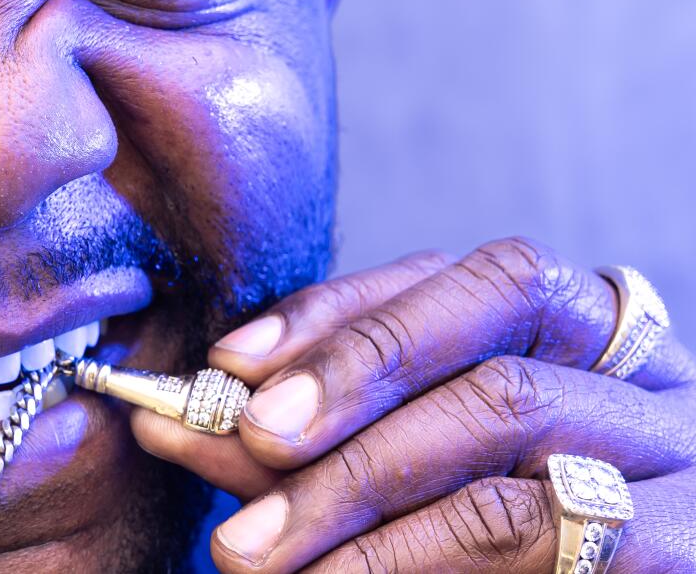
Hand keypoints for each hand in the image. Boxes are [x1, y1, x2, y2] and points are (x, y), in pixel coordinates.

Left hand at [132, 238, 695, 571]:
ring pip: (506, 418)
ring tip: (249, 548)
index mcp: (585, 339)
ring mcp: (678, 460)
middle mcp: (642, 381)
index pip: (468, 281)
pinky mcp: (680, 547)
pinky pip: (528, 530)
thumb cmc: (490, 549)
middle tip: (242, 439)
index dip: (343, 315)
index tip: (231, 360)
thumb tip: (182, 415)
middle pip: (489, 335)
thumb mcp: (400, 472)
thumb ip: (315, 445)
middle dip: (346, 385)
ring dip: (353, 484)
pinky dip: (407, 555)